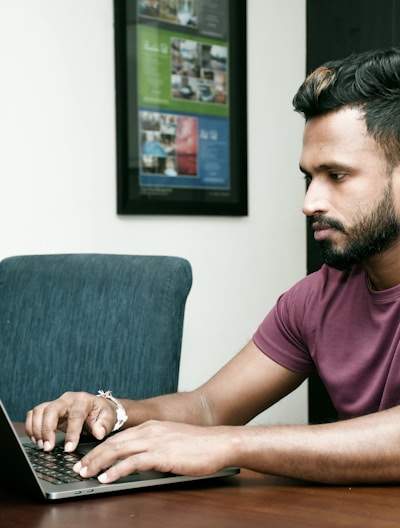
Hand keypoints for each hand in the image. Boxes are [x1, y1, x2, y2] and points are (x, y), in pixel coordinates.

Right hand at [25, 391, 117, 451]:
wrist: (97, 408)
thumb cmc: (103, 413)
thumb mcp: (108, 418)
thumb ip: (104, 425)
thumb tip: (98, 433)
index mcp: (83, 400)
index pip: (75, 415)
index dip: (71, 433)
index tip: (69, 448)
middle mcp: (67, 399)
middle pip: (51, 410)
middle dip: (47, 430)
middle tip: (47, 448)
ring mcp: (56, 403)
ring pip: (39, 411)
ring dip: (37, 429)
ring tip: (42, 446)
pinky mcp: (48, 410)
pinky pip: (34, 414)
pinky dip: (31, 427)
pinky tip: (37, 440)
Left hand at [73, 420, 235, 482]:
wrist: (219, 443)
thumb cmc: (200, 445)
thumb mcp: (172, 441)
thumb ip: (155, 447)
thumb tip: (140, 461)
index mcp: (151, 427)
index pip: (119, 436)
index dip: (101, 447)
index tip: (88, 457)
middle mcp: (149, 430)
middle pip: (113, 442)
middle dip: (93, 455)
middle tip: (78, 467)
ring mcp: (154, 441)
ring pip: (117, 450)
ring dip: (98, 463)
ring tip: (84, 473)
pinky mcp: (160, 454)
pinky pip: (132, 462)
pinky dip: (115, 470)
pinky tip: (106, 478)